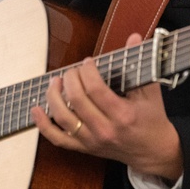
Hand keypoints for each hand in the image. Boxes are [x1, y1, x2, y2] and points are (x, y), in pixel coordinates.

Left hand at [31, 33, 182, 180]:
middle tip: (73, 70)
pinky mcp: (84, 148)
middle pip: (77, 101)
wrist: (153, 151)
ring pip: (63, 118)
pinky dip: (43, 125)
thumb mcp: (150, 91)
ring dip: (54, 96)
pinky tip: (36, 109)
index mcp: (122, 115)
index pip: (95, 89)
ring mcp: (92, 141)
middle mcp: (105, 129)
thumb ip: (141, 63)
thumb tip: (134, 37)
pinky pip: (58, 139)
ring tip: (55, 82)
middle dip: (71, 79)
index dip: (87, 71)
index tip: (88, 61)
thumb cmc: (151, 119)